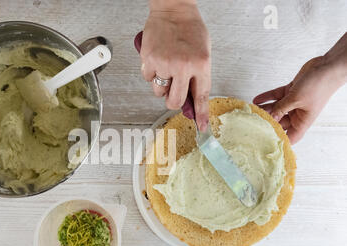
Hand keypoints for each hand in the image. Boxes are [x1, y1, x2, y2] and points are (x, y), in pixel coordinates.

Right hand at [141, 0, 210, 130]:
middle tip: (172, 91)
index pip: (201, 96)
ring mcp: (165, 63)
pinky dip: (151, 72)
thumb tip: (191, 102)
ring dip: (161, 84)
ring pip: (159, 91)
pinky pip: (148, 78)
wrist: (173, 9)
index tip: (201, 127)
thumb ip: (198, 77)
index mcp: (202, 64)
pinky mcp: (149, 59)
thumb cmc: (189, 30)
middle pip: (175, 101)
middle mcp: (183, 66)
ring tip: (165, 67)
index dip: (201, 115)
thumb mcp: (203, 53)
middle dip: (173, 100)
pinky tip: (157, 60)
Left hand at [254, 33, 346, 143]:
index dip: (280, 140)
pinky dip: (267, 98)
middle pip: (280, 122)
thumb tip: (269, 118)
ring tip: (252, 110)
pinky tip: (256, 100)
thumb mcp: (296, 99)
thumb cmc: (319, 85)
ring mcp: (294, 102)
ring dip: (265, 109)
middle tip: (253, 123)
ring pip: (276, 108)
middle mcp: (298, 113)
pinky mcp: (291, 92)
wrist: (326, 66)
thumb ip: (281, 108)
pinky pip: (276, 97)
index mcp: (303, 120)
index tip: (266, 142)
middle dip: (267, 122)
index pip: (291, 136)